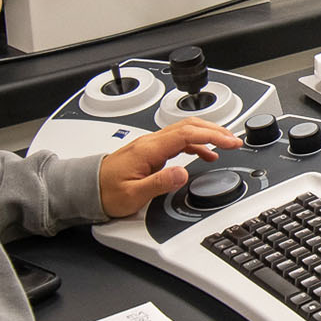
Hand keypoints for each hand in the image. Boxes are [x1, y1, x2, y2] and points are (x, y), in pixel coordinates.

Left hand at [97, 119, 241, 218]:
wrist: (86, 189)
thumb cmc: (105, 192)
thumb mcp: (133, 194)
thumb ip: (159, 183)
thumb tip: (182, 173)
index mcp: (148, 149)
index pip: (186, 134)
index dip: (211, 135)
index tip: (230, 141)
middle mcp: (149, 142)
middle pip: (188, 126)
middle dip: (215, 130)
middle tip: (235, 139)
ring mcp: (150, 145)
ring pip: (184, 130)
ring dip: (206, 134)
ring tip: (225, 143)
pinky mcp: (150, 151)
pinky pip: (178, 141)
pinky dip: (196, 144)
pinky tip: (205, 154)